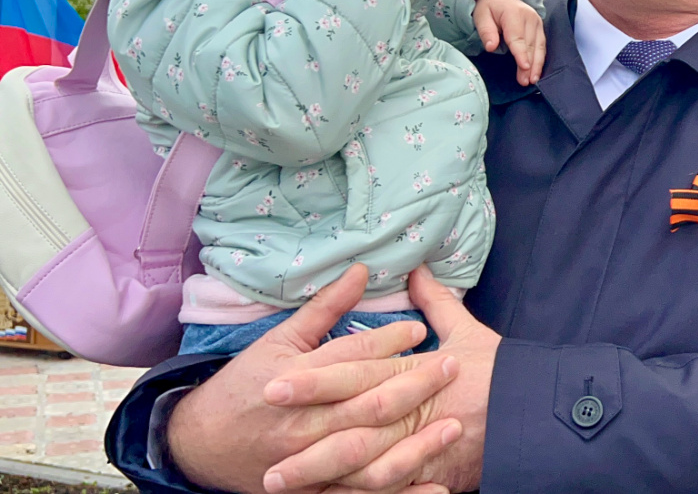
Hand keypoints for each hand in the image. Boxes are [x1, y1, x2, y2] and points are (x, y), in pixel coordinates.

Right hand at [165, 265, 461, 493]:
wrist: (200, 444)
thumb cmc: (244, 385)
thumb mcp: (279, 341)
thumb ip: (325, 307)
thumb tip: (363, 269)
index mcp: (298, 381)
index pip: (350, 358)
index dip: (386, 341)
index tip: (419, 329)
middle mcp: (306, 422)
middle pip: (367, 404)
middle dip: (414, 386)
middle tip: (452, 366)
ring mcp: (310, 461)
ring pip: (369, 454)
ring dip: (414, 443)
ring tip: (452, 426)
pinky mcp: (315, 490)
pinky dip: (400, 493)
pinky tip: (435, 486)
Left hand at [473, 0, 544, 84]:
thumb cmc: (488, 7)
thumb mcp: (480, 16)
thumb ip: (486, 31)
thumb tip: (491, 47)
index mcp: (514, 13)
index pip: (518, 38)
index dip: (521, 54)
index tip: (524, 67)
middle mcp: (530, 17)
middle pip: (530, 45)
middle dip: (529, 64)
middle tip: (525, 81)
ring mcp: (537, 21)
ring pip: (539, 46)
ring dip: (537, 64)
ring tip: (533, 79)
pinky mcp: (539, 27)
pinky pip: (542, 45)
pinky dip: (540, 58)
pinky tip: (537, 70)